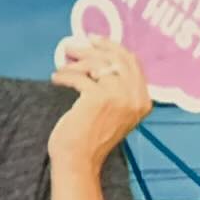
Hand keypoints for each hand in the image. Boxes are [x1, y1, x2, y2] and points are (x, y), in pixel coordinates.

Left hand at [49, 36, 150, 170]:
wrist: (79, 160)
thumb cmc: (91, 135)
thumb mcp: (114, 110)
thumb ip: (114, 86)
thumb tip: (94, 53)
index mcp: (143, 100)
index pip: (133, 62)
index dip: (112, 47)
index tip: (94, 39)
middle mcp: (135, 97)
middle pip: (116, 57)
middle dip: (92, 48)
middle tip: (71, 46)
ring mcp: (118, 97)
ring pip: (96, 64)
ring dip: (75, 62)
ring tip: (61, 66)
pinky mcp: (98, 98)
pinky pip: (78, 76)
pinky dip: (64, 75)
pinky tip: (56, 78)